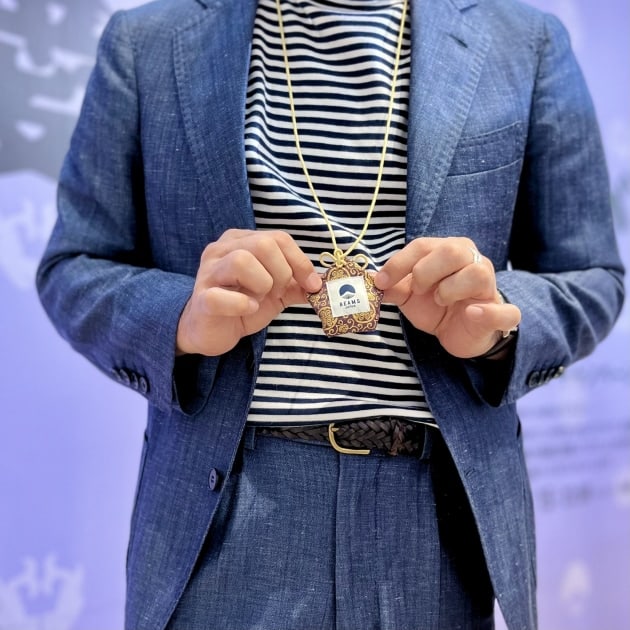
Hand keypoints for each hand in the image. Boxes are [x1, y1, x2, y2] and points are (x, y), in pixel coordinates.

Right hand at [176, 229, 321, 355]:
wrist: (211, 330)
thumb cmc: (241, 304)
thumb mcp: (275, 291)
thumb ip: (296, 284)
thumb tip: (322, 282)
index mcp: (241, 241)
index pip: (279, 238)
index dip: (300, 262)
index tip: (311, 284)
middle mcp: (222, 250)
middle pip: (263, 244)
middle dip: (281, 272)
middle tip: (277, 292)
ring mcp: (208, 273)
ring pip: (242, 261)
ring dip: (261, 284)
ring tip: (258, 299)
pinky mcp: (202, 299)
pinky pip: (222, 296)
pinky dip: (242, 304)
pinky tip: (248, 309)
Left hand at [374, 237, 520, 357]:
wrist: (461, 333)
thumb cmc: (437, 306)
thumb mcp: (410, 296)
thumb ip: (393, 287)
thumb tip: (372, 281)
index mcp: (448, 252)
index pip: (423, 245)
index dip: (399, 263)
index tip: (382, 282)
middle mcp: (472, 262)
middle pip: (452, 250)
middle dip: (426, 271)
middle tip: (418, 290)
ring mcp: (489, 287)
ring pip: (476, 274)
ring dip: (450, 289)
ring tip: (441, 301)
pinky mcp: (501, 314)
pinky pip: (505, 311)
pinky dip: (487, 312)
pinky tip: (471, 313)